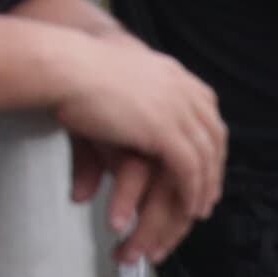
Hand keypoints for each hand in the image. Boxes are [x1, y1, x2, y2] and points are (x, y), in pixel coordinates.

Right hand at [49, 33, 228, 264]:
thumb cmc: (73, 71)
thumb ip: (125, 106)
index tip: (208, 162)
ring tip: (199, 210)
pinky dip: (191, 191)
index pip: (207, 111)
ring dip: (205, 187)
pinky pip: (189, 169)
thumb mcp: (112, 84)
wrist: (63, 66)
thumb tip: (120, 122)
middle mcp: (182, 89)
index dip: (210, 140)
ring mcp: (176, 109)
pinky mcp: (164, 131)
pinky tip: (188, 208)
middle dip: (214, 167)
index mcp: (173, 74)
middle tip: (209, 193)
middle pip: (214, 136)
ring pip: (205, 157)